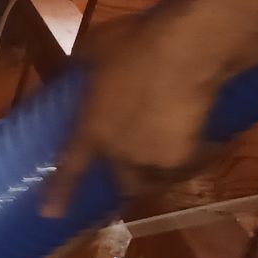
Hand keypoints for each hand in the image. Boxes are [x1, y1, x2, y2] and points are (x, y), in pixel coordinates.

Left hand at [41, 0, 228, 216]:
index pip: (69, 168)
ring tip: (174, 152)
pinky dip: (196, 156)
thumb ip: (80, 65)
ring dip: (162, 171)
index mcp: (91, 129)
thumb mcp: (95, 48)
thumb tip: (70, 66)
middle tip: (140, 166)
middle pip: (125, 184)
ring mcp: (152, 158)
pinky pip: (190, 164)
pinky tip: (206, 141)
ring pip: (158, 179)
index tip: (50, 214)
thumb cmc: (136, 43)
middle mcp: (119, 152)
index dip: (59, 193)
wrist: (185, 51)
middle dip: (130, 180)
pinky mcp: (184, 156)